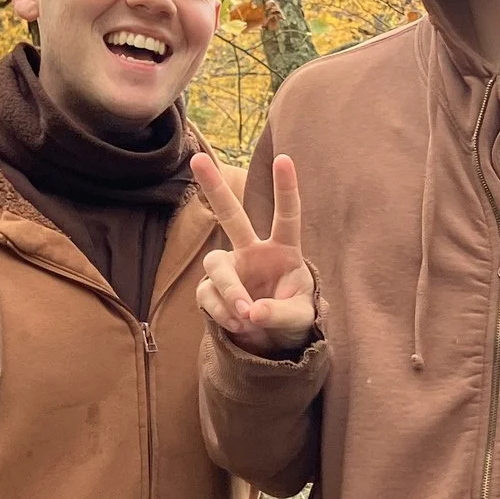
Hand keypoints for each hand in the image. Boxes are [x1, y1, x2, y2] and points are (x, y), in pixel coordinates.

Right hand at [192, 151, 318, 355]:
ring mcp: (230, 269)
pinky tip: (239, 325)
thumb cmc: (293, 315)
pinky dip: (222, 313)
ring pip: (216, 263)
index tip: (284, 158)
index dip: (285, 189)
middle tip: (198, 158)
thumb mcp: (301, 317)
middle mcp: (252, 252)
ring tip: (245, 313)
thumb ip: (281, 313)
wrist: (274, 340)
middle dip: (215, 187)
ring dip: (229, 288)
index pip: (285, 216)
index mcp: (283, 249)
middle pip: (230, 215)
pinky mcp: (212, 290)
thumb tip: (251, 312)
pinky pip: (208, 295)